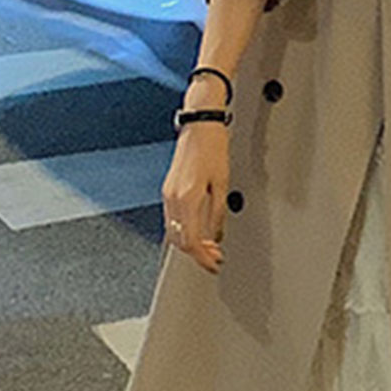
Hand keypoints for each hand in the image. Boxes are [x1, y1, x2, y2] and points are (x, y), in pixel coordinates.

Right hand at [161, 122, 229, 273]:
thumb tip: (216, 236)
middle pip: (179, 240)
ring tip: (210, 248)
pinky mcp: (168, 190)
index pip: (191, 241)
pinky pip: (173, 219)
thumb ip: (217, 214)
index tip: (214, 264)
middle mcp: (173, 199)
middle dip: (197, 254)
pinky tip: (199, 231)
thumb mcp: (222, 184)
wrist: (200, 126)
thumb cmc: (213, 148)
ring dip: (191, 244)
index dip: (202, 258)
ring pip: (174, 232)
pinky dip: (185, 230)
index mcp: (187, 198)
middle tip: (215, 259)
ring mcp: (168, 194)